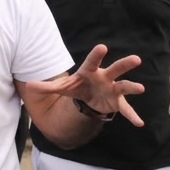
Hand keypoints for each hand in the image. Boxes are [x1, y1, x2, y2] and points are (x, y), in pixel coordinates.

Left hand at [25, 44, 145, 126]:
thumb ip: (48, 86)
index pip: (92, 61)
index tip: (102, 47)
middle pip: (115, 69)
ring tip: (141, 88)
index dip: (97, 55)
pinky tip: (139, 123)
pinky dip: (132, 116)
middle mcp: (104, 77)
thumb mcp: (62, 86)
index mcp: (90, 71)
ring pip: (124, 86)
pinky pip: (125, 109)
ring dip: (132, 87)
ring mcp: (112, 89)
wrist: (89, 97)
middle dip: (124, 64)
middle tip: (136, 59)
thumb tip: (29, 85)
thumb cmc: (77, 87)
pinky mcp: (116, 102)